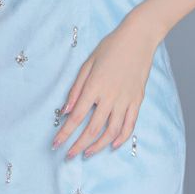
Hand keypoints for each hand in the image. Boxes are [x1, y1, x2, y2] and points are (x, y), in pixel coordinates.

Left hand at [52, 14, 159, 158]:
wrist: (139, 38)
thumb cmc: (110, 47)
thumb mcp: (88, 63)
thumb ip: (76, 88)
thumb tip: (66, 110)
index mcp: (95, 86)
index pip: (76, 117)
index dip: (65, 133)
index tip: (56, 144)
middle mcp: (110, 96)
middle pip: (92, 129)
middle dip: (78, 145)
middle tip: (69, 156)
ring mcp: (126, 100)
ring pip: (111, 131)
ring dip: (98, 146)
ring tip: (87, 153)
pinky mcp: (137, 100)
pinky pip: (130, 124)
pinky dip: (121, 138)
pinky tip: (112, 144)